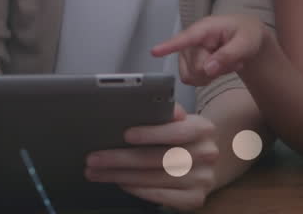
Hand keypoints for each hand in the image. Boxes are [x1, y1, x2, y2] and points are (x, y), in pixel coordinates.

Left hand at [86, 104, 217, 211]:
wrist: (208, 163)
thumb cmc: (184, 138)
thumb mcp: (180, 121)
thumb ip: (164, 113)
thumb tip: (133, 105)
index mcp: (202, 128)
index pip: (176, 130)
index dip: (150, 133)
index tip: (125, 135)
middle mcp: (206, 154)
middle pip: (157, 157)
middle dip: (120, 158)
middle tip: (94, 158)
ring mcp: (202, 178)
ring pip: (154, 178)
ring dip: (121, 176)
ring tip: (98, 172)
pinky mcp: (195, 198)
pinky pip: (160, 196)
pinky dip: (137, 189)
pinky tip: (121, 183)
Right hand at [152, 15, 268, 85]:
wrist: (246, 37)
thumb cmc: (246, 34)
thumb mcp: (246, 43)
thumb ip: (228, 55)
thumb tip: (207, 69)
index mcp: (204, 29)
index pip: (185, 38)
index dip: (169, 45)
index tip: (154, 51)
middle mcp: (190, 40)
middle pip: (196, 67)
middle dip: (216, 70)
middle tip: (233, 60)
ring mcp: (187, 53)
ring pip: (192, 76)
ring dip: (212, 75)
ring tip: (226, 62)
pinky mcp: (187, 63)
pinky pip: (192, 81)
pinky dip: (207, 79)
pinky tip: (218, 68)